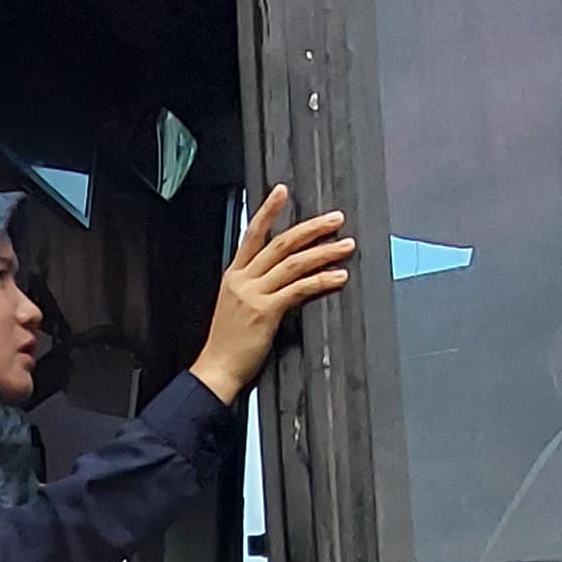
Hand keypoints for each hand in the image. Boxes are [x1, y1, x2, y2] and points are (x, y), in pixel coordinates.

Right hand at [191, 190, 355, 403]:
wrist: (216, 370)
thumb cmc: (227, 343)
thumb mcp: (235, 305)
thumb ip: (254, 287)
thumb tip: (282, 275)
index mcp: (234, 275)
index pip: (252, 234)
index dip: (268, 210)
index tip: (282, 191)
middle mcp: (243, 279)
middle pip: (280, 243)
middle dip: (311, 228)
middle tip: (334, 219)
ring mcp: (253, 294)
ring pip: (293, 263)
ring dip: (323, 251)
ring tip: (345, 245)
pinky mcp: (265, 311)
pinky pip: (298, 289)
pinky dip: (321, 280)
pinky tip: (338, 276)